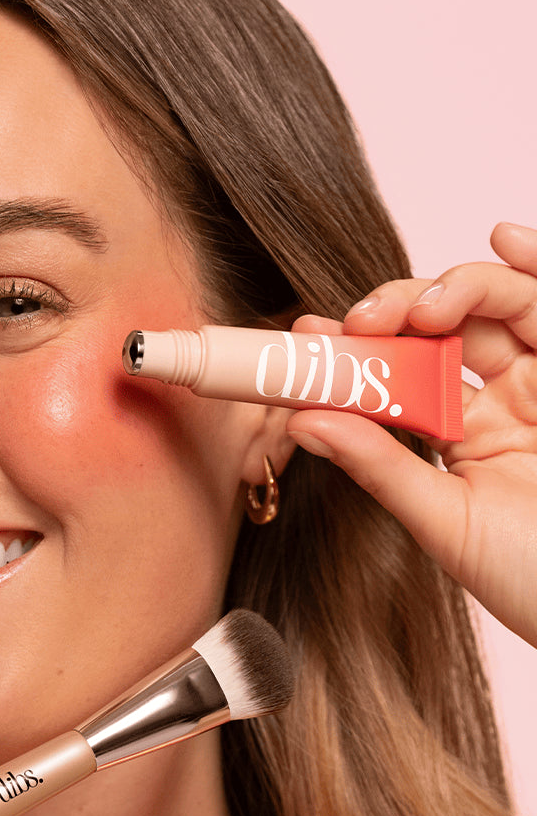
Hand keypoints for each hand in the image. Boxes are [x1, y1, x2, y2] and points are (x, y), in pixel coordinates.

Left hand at [286, 221, 536, 647]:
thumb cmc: (528, 576)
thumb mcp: (443, 521)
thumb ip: (380, 466)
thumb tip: (301, 421)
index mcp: (460, 435)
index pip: (399, 374)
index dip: (356, 352)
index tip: (307, 339)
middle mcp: (503, 400)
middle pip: (446, 326)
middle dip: (399, 310)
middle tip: (362, 322)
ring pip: (500, 304)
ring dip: (459, 287)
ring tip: (425, 306)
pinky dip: (535, 263)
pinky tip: (505, 239)